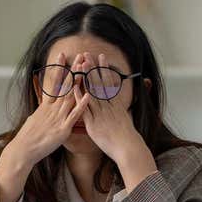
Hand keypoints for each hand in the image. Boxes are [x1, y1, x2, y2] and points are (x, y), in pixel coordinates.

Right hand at [6, 52, 89, 166]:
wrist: (23, 150)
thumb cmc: (28, 137)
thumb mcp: (34, 119)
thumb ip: (42, 111)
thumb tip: (43, 106)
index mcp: (45, 106)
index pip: (53, 82)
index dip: (59, 68)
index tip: (62, 55)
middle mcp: (52, 109)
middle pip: (65, 86)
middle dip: (73, 70)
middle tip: (80, 55)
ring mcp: (58, 118)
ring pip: (71, 96)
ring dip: (79, 82)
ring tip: (86, 68)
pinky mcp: (63, 129)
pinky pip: (74, 115)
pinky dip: (81, 105)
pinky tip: (88, 95)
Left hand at [75, 52, 156, 191]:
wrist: (127, 148)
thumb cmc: (126, 137)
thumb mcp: (125, 119)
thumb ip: (119, 110)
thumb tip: (118, 104)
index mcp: (115, 104)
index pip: (108, 82)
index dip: (103, 69)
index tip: (100, 57)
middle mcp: (107, 106)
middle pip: (99, 83)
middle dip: (93, 68)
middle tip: (88, 53)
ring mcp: (100, 114)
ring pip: (92, 92)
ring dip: (86, 77)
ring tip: (81, 63)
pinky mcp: (93, 123)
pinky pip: (85, 108)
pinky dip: (79, 98)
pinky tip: (74, 87)